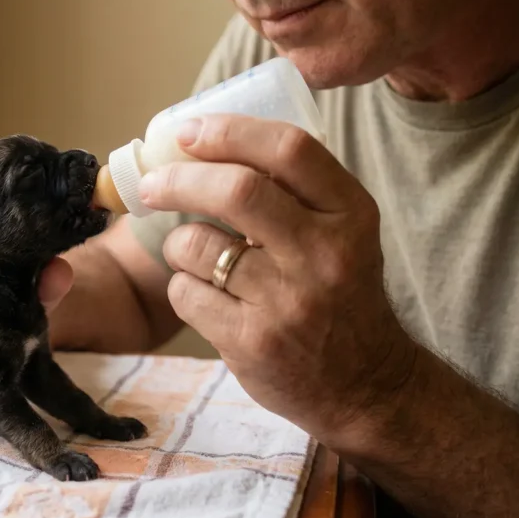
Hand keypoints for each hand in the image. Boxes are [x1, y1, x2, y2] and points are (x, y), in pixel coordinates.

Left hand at [139, 114, 417, 437]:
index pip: (289, 149)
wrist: (365, 386)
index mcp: (350, 213)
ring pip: (197, 246)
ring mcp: (289, 301)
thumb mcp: (343, 234)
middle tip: (153, 185)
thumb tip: (204, 143)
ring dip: (178, 244)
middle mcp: (324, 254)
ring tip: (192, 254)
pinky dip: (182, 287)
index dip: (229, 132)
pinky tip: (204, 295)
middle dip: (179, 180)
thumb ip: (294, 191)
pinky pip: (186, 293)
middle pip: (236, 191)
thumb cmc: (338, 294)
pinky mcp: (253, 342)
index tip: (188, 131)